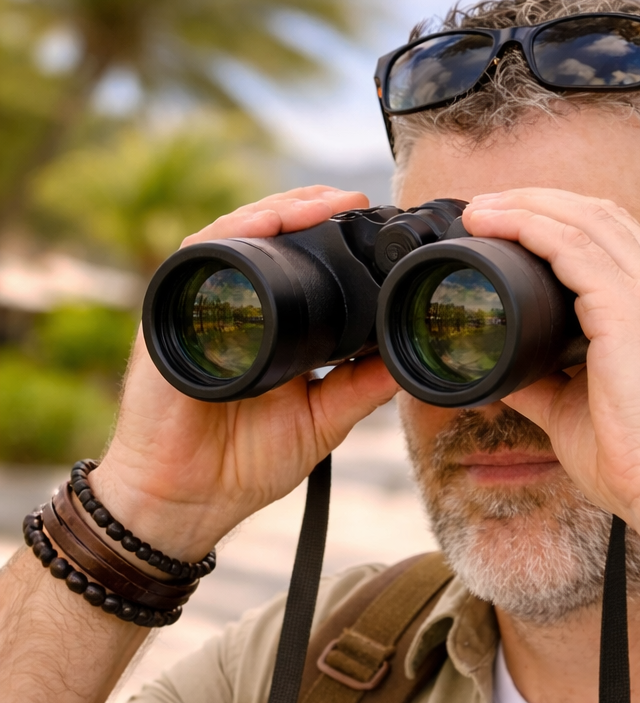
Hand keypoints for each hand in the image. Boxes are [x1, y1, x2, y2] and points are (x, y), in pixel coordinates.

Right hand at [93, 186, 397, 560]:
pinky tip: (268, 221)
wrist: (187, 500)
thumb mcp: (323, 419)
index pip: (300, 269)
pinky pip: (198, 256)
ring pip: (236, 235)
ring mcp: (200, 307)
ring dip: (280, 211)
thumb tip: (408, 356)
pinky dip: (234, 233)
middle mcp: (233, 309)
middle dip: (311, 213)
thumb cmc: (246, 463)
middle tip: (356, 202)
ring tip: (325, 202)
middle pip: (268, 240)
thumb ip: (361, 387)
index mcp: (271, 329)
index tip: (376, 230)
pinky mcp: (169, 314)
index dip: (332, 242)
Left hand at [462, 188, 639, 532]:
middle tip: (487, 208)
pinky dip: (530, 228)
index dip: (563, 222)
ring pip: (586, 219)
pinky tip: (496, 225)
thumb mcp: (575, 412)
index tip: (512, 226)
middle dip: (541, 201)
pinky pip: (572, 248)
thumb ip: (542, 384)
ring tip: (481, 210)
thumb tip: (502, 369)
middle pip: (600, 214)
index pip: (614, 240)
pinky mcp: (632, 311)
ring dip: (528, 206)